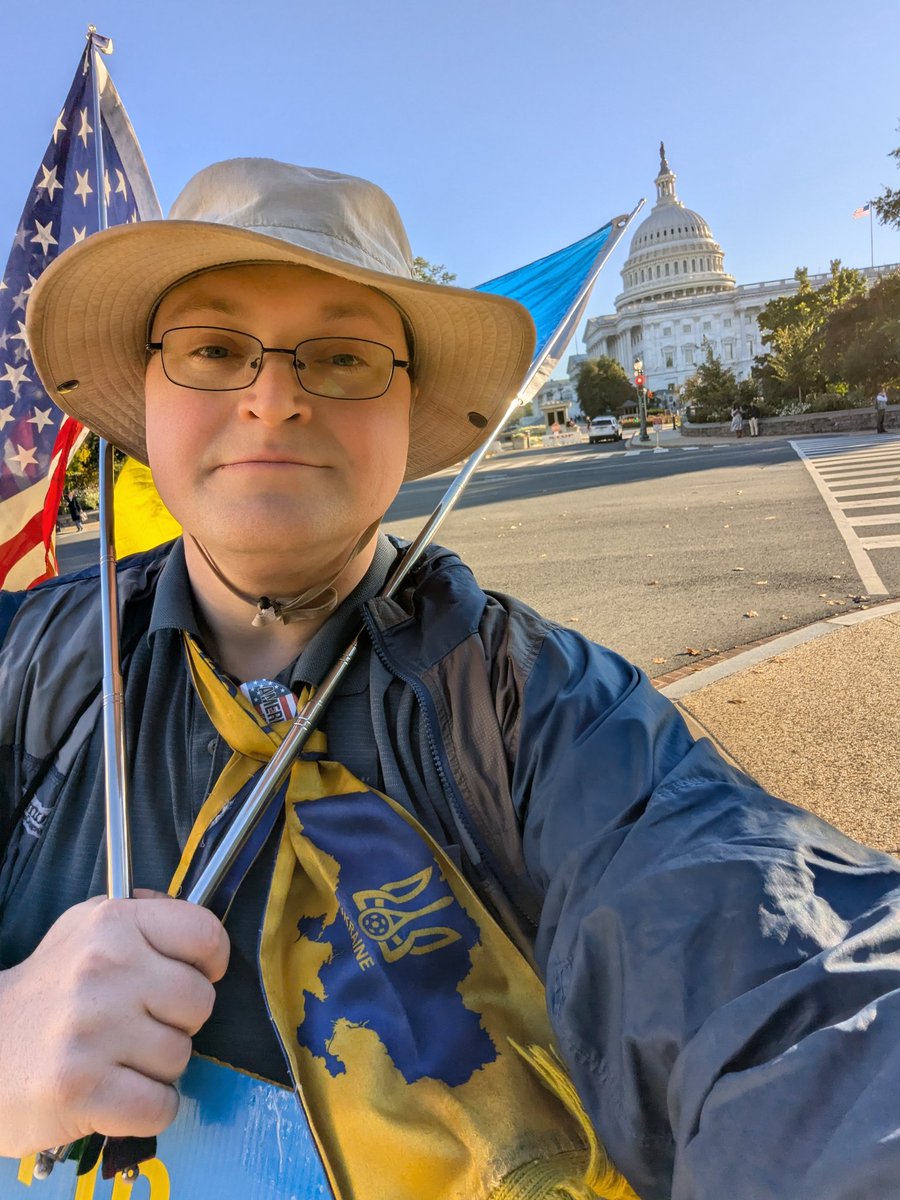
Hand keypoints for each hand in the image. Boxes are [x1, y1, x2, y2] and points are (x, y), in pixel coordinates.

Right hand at [0, 892, 228, 1156]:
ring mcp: (91, 1029)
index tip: (189, 977)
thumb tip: (202, 929)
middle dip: (177, 1022)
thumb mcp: (86, 931)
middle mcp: (103, 968)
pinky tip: (116, 1093)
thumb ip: (145, 917)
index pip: (205, 935)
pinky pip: (161, 1107)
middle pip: (200, 1003)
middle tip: (138, 1027)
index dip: (209, 963)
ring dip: (156, 1068)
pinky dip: (146, 1110)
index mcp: (112, 923)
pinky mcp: (81, 1089)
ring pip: (181, 1057)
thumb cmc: (48, 993)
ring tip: (115, 1058)